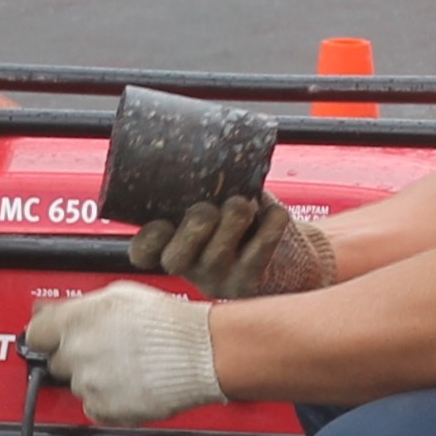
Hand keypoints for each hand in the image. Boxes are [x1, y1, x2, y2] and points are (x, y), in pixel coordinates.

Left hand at [24, 285, 223, 425]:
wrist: (202, 354)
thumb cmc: (170, 324)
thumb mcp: (121, 295)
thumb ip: (79, 305)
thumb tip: (50, 309)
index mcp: (78, 318)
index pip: (35, 333)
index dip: (46, 337)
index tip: (52, 339)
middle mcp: (78, 351)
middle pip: (55, 361)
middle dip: (74, 357)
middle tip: (104, 350)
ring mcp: (89, 382)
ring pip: (76, 384)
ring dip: (94, 378)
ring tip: (126, 366)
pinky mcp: (104, 409)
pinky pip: (93, 406)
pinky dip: (107, 400)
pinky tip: (128, 384)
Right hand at [127, 194, 336, 299]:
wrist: (293, 261)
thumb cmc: (245, 226)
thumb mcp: (215, 212)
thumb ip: (202, 191)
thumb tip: (204, 152)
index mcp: (172, 249)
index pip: (142, 254)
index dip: (149, 237)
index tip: (164, 221)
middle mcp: (192, 272)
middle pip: (174, 259)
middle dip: (193, 226)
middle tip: (210, 209)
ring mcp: (222, 281)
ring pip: (217, 253)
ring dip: (233, 218)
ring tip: (245, 203)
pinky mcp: (253, 282)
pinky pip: (261, 246)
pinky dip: (271, 219)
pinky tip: (274, 212)